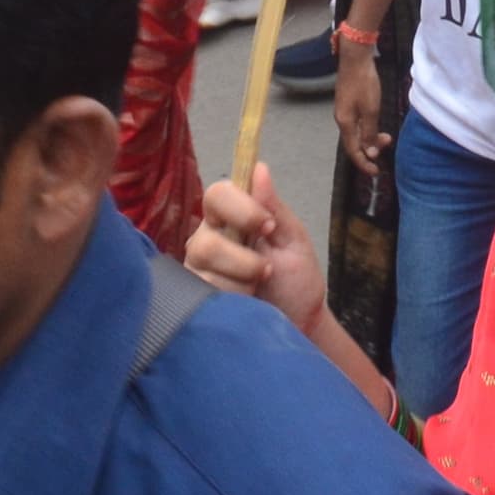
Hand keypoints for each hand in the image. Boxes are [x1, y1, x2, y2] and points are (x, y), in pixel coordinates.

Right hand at [187, 163, 325, 327]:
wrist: (299, 327)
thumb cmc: (296, 282)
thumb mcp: (293, 241)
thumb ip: (274, 208)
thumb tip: (260, 167)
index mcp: (232, 217)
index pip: (217, 194)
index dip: (241, 208)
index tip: (267, 226)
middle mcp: (208, 239)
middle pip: (205, 238)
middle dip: (243, 259)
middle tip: (267, 270)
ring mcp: (198, 270)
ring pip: (204, 269)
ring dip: (241, 281)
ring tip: (258, 290)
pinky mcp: (195, 297)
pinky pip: (204, 293)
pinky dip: (232, 298)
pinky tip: (245, 303)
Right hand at [332, 48, 390, 175]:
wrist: (355, 58)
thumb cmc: (364, 83)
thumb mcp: (370, 110)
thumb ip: (370, 132)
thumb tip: (369, 153)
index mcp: (346, 123)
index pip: (353, 151)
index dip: (364, 163)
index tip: (376, 172)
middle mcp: (342, 119)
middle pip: (354, 142)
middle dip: (370, 149)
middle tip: (387, 145)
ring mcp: (344, 110)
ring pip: (357, 132)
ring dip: (371, 137)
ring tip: (386, 136)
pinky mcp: (348, 102)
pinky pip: (357, 123)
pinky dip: (367, 128)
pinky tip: (376, 124)